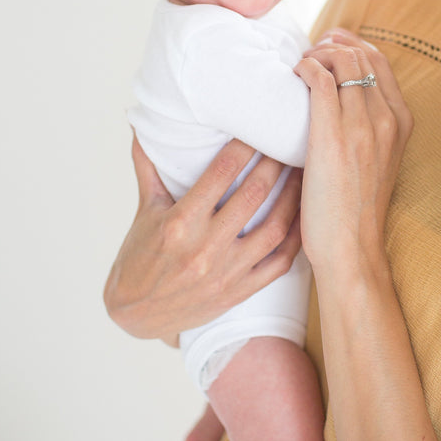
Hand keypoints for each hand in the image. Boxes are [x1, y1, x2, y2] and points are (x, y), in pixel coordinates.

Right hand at [103, 136, 301, 344]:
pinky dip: (297, 238)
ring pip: (274, 227)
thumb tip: (141, 125)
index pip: (221, 172)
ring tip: (302, 171)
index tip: (256, 127)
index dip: (244, 145)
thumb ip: (149, 167)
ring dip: (293, 195)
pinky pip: (279, 263)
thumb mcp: (144, 210)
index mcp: (180, 223)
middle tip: (286, 141)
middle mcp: (205, 248)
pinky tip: (304, 215)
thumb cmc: (140, 256)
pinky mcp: (240, 291)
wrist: (136, 315)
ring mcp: (226, 273)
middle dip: (274, 163)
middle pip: (253, 195)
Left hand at [295, 28, 412, 276]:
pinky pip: (320, 80)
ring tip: (299, 67)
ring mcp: (362, 126)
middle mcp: (387, 118)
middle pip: (362, 54)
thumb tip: (340, 101)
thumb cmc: (355, 210)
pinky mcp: (333, 136)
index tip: (329, 48)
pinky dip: (305, 68)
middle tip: (309, 55)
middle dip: (332, 44)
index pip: (380, 62)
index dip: (352, 46)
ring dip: (316, 54)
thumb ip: (368, 130)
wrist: (352, 250)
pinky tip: (292, 78)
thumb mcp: (377, 163)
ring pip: (342, 60)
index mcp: (401, 122)